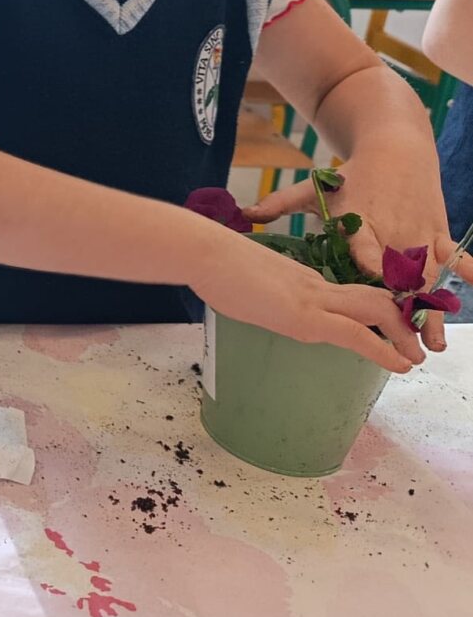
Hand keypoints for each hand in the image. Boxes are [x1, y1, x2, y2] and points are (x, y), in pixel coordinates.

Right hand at [190, 227, 424, 371]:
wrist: (203, 251)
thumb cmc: (212, 265)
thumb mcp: (247, 282)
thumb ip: (264, 294)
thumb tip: (259, 303)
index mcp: (302, 280)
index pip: (351, 293)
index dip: (377, 308)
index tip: (389, 327)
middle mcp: (315, 287)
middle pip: (375, 299)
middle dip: (401, 322)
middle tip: (414, 346)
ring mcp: (311, 300)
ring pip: (376, 311)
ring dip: (402, 337)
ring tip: (414, 358)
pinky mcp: (303, 315)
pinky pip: (356, 332)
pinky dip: (384, 350)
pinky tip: (398, 365)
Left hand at [245, 161, 469, 352]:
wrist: (395, 147)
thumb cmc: (351, 175)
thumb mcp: (315, 188)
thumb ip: (281, 204)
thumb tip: (245, 213)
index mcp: (358, 221)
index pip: (362, 245)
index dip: (367, 261)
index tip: (371, 278)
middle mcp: (391, 230)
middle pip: (398, 272)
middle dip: (403, 306)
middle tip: (405, 339)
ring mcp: (418, 232)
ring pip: (428, 275)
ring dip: (433, 308)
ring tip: (433, 341)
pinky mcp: (437, 230)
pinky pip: (454, 256)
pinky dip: (464, 272)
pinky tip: (470, 291)